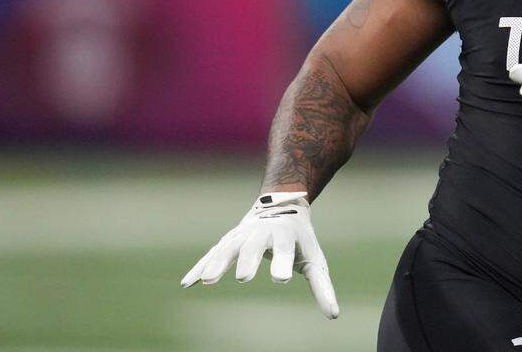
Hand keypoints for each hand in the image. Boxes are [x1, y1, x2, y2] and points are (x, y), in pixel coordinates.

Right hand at [180, 191, 338, 318]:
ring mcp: (242, 234)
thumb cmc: (300, 240)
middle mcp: (262, 232)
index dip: (282, 262)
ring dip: (218, 262)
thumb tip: (334, 316)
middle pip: (254, 244)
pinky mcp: (228, 240)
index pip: (285, 248)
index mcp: (286, 234)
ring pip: (228, 247)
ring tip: (209, 281)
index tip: (281, 279)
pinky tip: (187, 283)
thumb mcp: (314, 259)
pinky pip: (212, 254)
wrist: (283, 204)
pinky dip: (200, 267)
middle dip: (249, 259)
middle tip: (244, 277)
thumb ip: (322, 287)